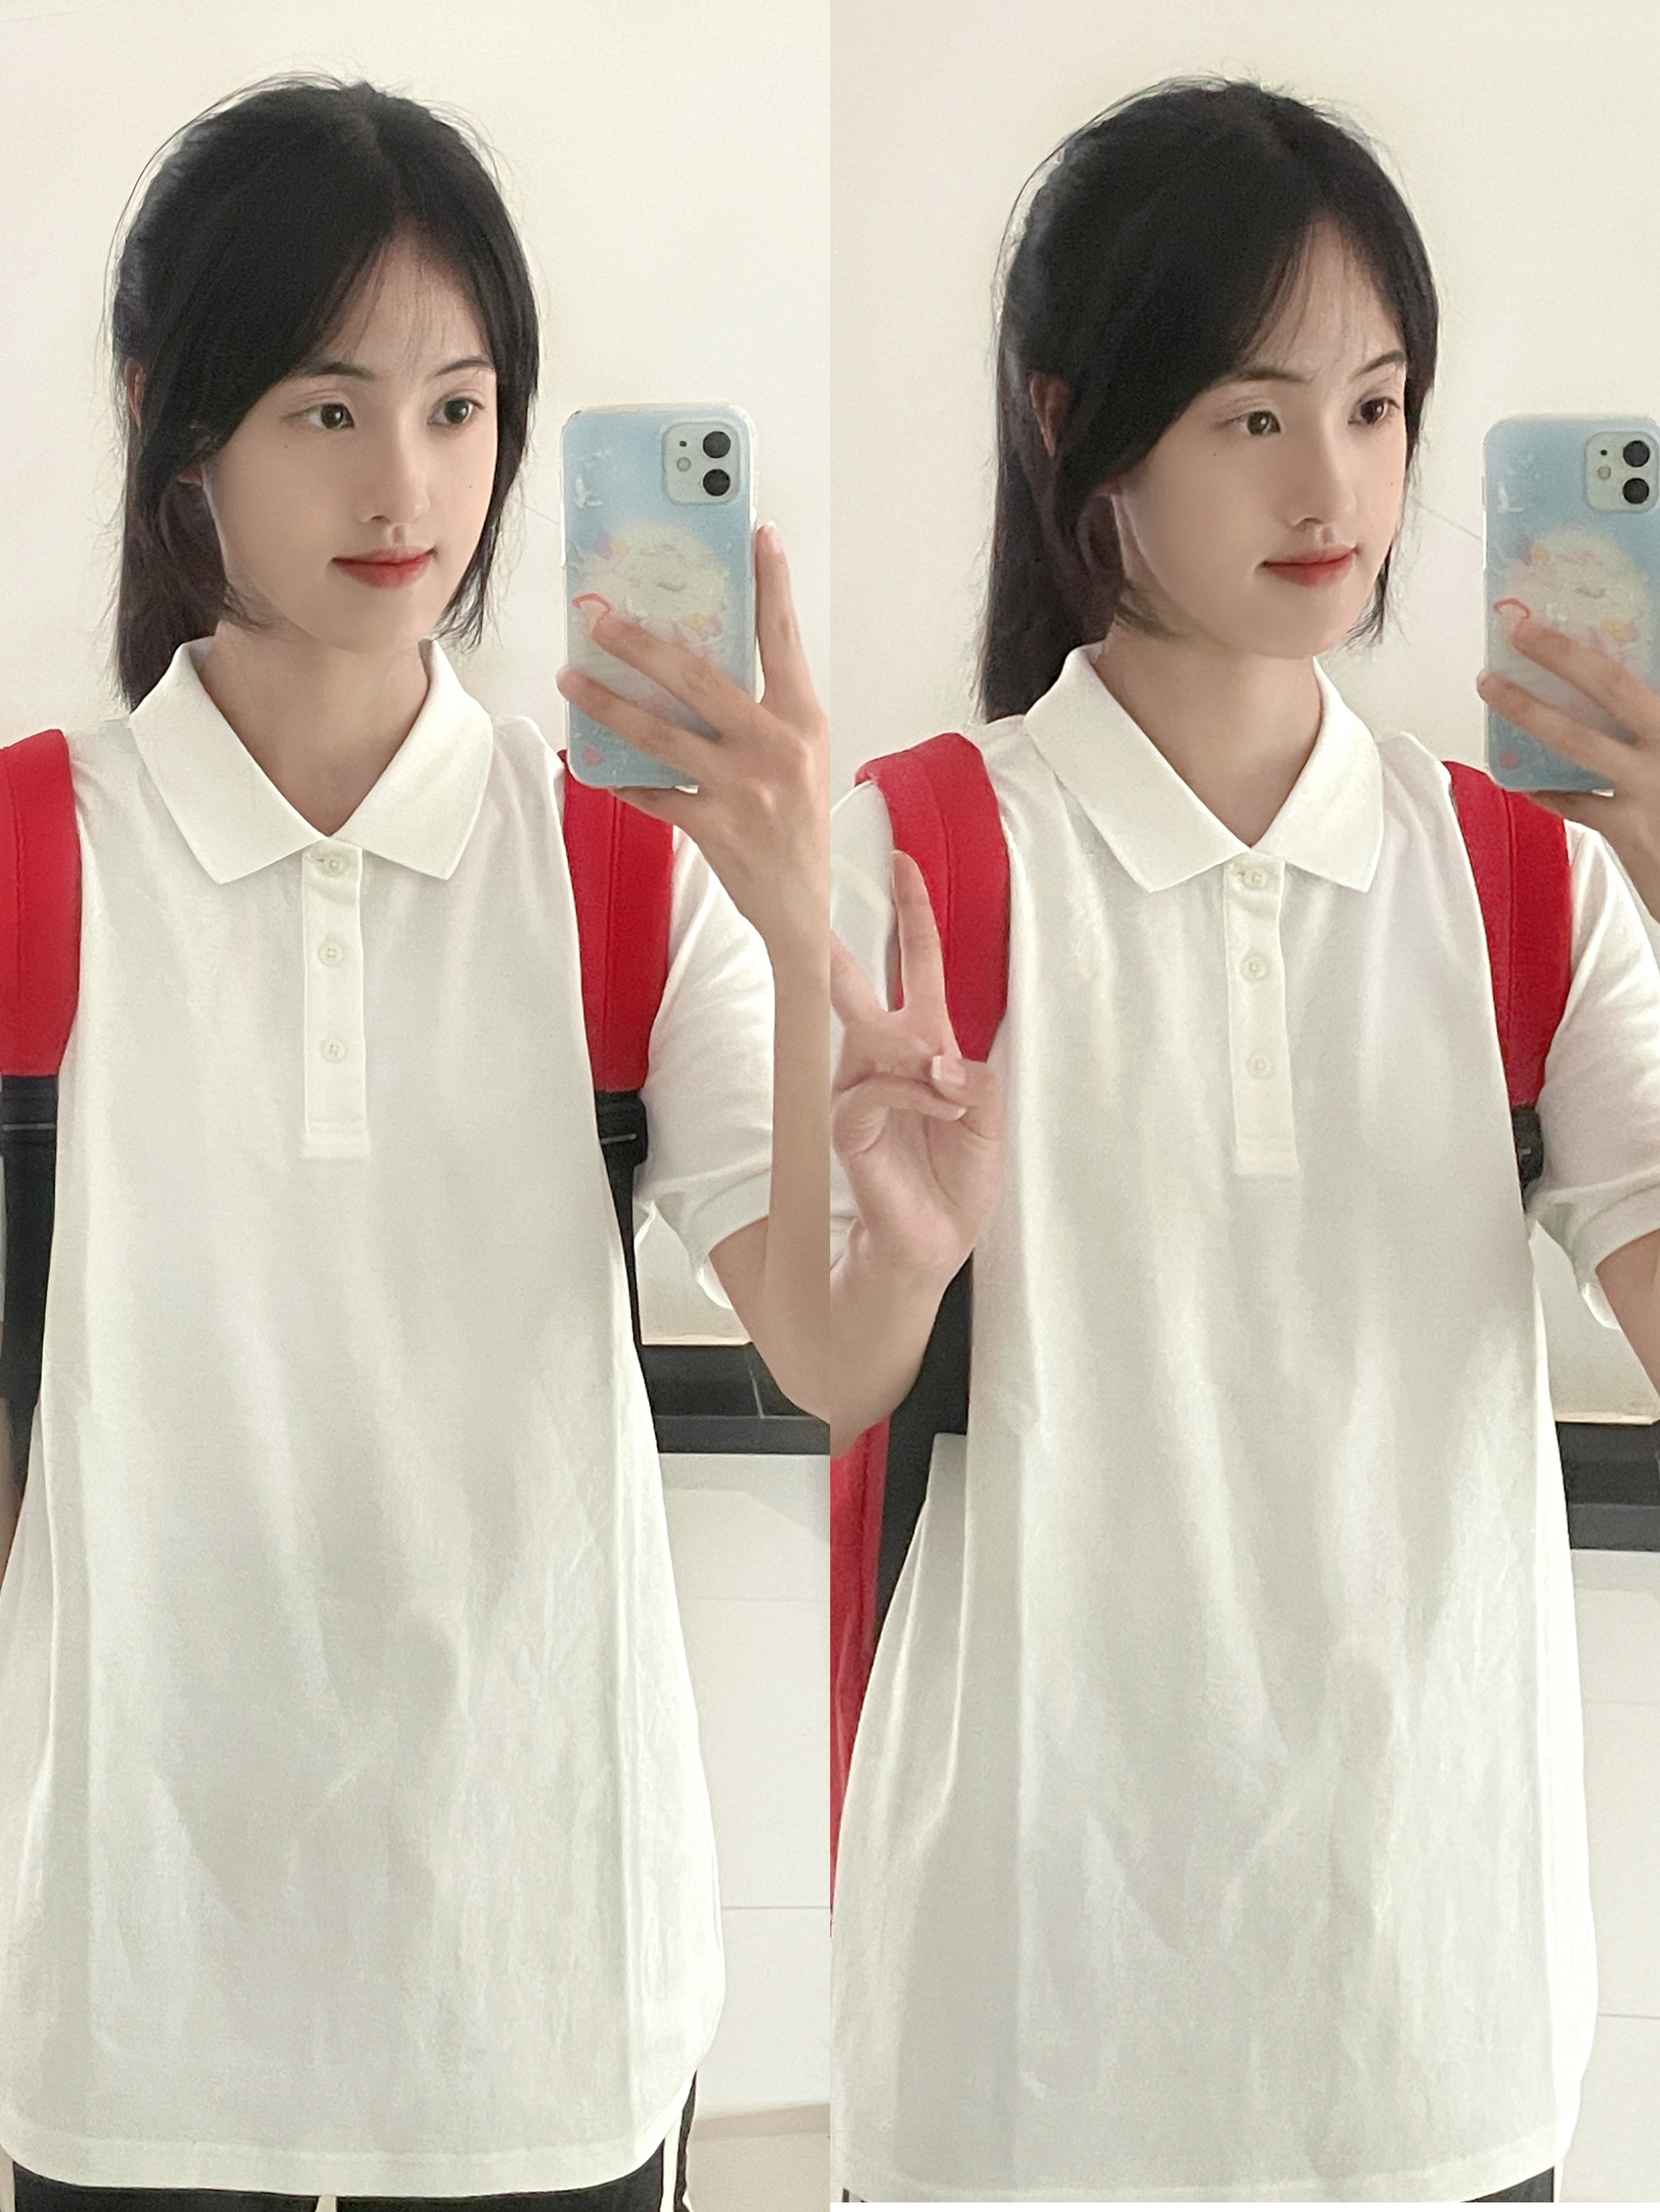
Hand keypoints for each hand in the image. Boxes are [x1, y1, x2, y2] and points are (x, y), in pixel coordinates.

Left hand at [554, 524, 827, 958]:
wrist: (804, 903)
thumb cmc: (798, 819)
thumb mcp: (798, 753)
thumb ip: (763, 709)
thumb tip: (700, 662)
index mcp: (802, 719)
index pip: (784, 639)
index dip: (771, 584)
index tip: (757, 534)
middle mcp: (774, 747)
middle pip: (698, 679)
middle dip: (642, 645)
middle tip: (601, 619)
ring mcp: (742, 788)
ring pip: (661, 734)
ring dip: (609, 705)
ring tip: (572, 681)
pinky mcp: (714, 826)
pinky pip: (653, 793)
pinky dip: (624, 779)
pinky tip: (599, 766)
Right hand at [832, 849, 1006, 1282]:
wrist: (932, 1244)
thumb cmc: (954, 1185)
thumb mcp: (989, 1119)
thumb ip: (974, 1076)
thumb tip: (940, 1057)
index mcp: (924, 1046)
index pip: (913, 965)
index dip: (911, 914)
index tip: (903, 864)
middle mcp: (884, 1060)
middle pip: (856, 986)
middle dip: (845, 944)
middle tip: (827, 911)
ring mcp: (860, 1090)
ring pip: (875, 1038)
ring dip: (918, 1056)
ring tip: (949, 1090)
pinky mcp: (848, 1125)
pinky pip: (873, 1087)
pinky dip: (912, 1090)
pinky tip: (936, 1101)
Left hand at [1476, 607, 1659, 918]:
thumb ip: (1646, 722)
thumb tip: (1622, 699)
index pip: (1636, 672)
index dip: (1591, 646)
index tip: (1558, 622)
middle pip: (1613, 686)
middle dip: (1563, 655)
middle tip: (1523, 631)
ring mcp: (1651, 786)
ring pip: (1580, 741)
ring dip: (1531, 712)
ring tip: (1494, 689)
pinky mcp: (1630, 829)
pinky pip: (1575, 802)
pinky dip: (1548, 788)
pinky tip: (1526, 777)